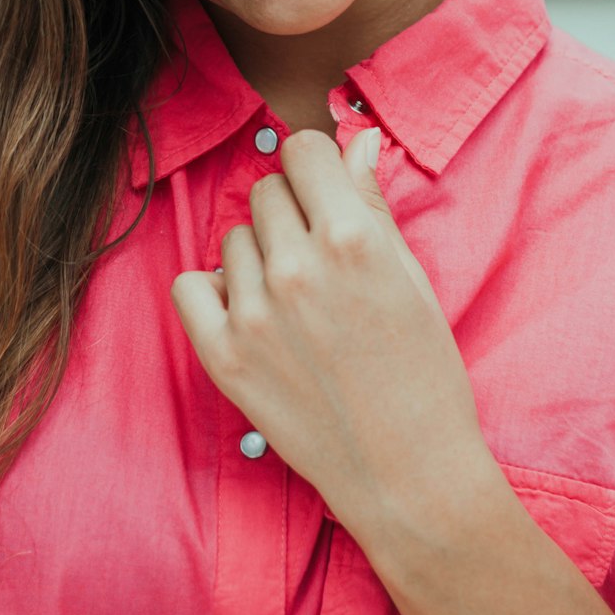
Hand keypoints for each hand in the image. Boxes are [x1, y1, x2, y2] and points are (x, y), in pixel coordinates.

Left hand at [170, 128, 491, 540]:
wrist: (409, 474)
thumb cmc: (423, 374)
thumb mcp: (410, 276)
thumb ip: (373, 202)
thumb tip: (361, 140)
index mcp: (351, 237)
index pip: (304, 150)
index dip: (318, 170)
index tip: (326, 195)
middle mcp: (296, 266)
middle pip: (266, 190)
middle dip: (291, 213)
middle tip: (318, 260)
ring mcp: (254, 312)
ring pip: (233, 238)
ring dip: (259, 256)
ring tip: (295, 302)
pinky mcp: (223, 355)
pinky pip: (191, 285)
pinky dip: (215, 293)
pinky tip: (250, 314)